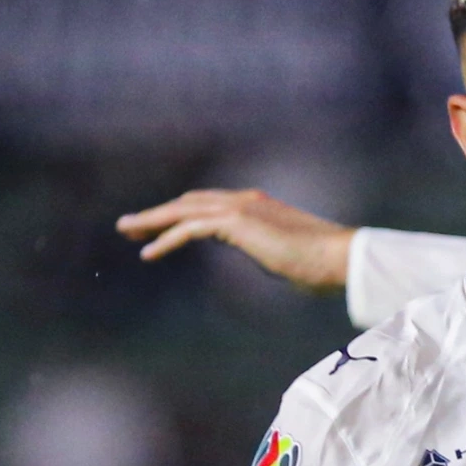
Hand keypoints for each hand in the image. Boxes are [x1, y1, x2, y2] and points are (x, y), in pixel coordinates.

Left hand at [116, 189, 354, 289]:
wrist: (339, 258)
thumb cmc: (323, 265)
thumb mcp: (289, 257)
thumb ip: (274, 253)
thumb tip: (278, 264)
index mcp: (257, 206)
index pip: (208, 204)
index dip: (180, 214)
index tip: (159, 227)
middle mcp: (244, 200)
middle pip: (188, 202)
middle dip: (156, 214)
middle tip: (130, 226)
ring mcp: (240, 208)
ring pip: (182, 211)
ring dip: (150, 222)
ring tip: (126, 233)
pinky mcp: (236, 223)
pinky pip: (190, 229)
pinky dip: (166, 240)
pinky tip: (148, 253)